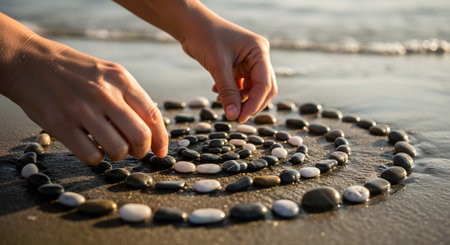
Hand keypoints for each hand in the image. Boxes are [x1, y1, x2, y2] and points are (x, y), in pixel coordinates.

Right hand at [6, 35, 167, 164]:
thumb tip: (152, 129)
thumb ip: (132, 97)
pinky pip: (92, 156)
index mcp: (121, 80)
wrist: (32, 63)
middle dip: (142, 150)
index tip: (161, 152)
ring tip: (110, 146)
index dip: (161, 140)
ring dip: (119, 155)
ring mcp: (82, 110)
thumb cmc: (77, 72)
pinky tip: (92, 146)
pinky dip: (97, 158)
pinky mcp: (62, 126)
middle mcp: (105, 94)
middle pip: (140, 137)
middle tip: (135, 150)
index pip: (153, 116)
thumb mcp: (110, 73)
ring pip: (118, 150)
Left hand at [114, 0, 277, 121]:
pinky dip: (231, 92)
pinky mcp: (239, 66)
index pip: (265, 83)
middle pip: (263, 88)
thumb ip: (228, 92)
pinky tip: (217, 92)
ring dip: (238, 99)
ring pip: (252, 89)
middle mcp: (258, 56)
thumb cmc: (204, 37)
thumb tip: (234, 116)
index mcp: (259, 51)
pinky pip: (241, 85)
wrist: (190, 25)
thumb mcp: (217, 66)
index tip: (241, 117)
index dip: (255, 103)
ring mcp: (249, 61)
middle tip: (235, 116)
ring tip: (220, 101)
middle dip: (250, 103)